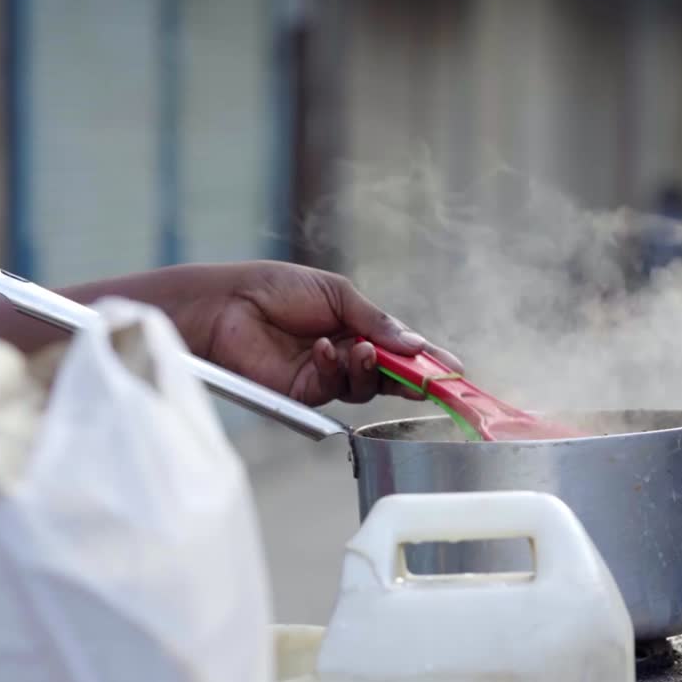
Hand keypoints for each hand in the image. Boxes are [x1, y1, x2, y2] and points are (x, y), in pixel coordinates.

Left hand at [176, 261, 461, 406]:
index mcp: (356, 326)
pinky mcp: (304, 394)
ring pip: (365, 386)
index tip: (453, 369)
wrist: (228, 303)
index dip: (427, 359)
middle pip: (390, 374)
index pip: (400, 347)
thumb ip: (376, 321)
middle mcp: (345, 354)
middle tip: (428, 377)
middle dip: (412, 376)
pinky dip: (333, 369)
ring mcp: (326, 375)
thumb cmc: (277, 288)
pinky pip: (332, 390)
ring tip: (361, 349)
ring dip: (370, 369)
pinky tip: (322, 349)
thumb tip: (415, 345)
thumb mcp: (337, 294)